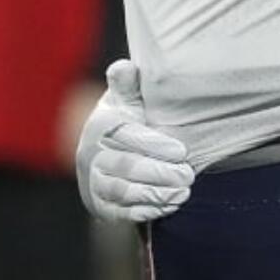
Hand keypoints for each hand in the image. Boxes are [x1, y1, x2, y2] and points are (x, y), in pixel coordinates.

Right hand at [75, 58, 193, 221]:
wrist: (107, 152)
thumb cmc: (128, 118)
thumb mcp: (127, 98)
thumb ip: (128, 85)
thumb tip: (124, 67)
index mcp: (101, 125)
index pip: (127, 136)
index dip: (155, 145)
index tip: (182, 151)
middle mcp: (91, 155)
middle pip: (125, 167)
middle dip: (160, 173)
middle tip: (189, 175)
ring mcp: (92, 182)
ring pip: (122, 192)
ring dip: (155, 194)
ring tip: (183, 192)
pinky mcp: (98, 205)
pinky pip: (119, 212)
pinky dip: (145, 211)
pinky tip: (169, 206)